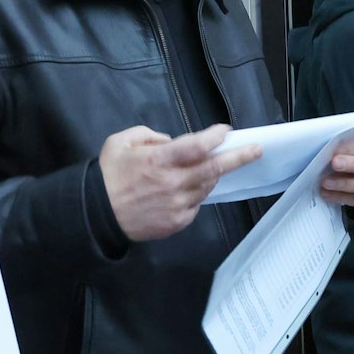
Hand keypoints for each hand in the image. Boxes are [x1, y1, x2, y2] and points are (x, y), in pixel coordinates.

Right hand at [102, 124, 261, 241]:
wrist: (96, 214)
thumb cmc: (108, 176)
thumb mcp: (121, 142)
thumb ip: (150, 135)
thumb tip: (172, 142)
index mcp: (160, 160)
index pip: (199, 146)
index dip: (216, 137)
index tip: (225, 131)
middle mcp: (173, 183)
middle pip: (214, 168)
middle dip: (239, 157)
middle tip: (257, 150)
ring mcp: (176, 205)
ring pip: (206, 186)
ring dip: (214, 175)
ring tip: (213, 166)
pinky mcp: (176, 222)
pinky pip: (196, 205)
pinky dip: (196, 194)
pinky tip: (188, 189)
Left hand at [319, 131, 353, 207]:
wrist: (353, 165)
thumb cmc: (349, 150)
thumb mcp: (346, 140)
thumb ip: (341, 142)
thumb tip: (330, 147)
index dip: (351, 146)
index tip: (336, 148)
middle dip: (351, 165)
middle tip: (335, 164)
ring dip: (344, 184)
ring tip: (326, 182)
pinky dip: (341, 197)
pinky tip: (328, 193)